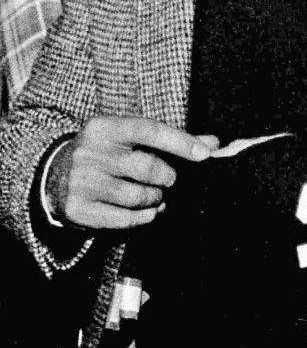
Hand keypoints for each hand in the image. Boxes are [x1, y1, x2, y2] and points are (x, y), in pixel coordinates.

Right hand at [45, 117, 218, 230]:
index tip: (205, 154)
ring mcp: (80, 182)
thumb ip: (172, 139)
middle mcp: (89, 153)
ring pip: (137, 196)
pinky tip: (147, 211)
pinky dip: (143, 217)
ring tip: (156, 195)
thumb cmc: (106, 153)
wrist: (52, 175)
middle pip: (147, 168)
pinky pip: (123, 219)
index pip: (149, 130)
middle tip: (169, 179)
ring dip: (156, 199)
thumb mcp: (129, 138)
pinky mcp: (78, 209)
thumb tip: (214, 143)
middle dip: (167, 177)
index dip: (180, 142)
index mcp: (104, 128)